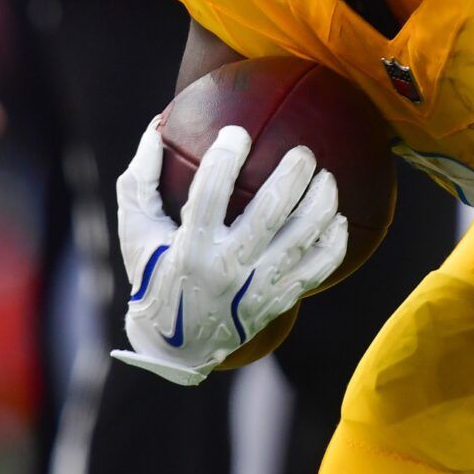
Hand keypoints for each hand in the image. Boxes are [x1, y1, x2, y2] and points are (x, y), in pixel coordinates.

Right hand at [112, 120, 345, 386]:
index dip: (225, 159)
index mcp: (190, 249)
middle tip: (304, 152)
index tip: (237, 132)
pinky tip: (339, 220)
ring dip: (321, 204)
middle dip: (292, 176)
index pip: (209, 195)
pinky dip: (333, 244)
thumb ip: (141, 179)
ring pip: (302, 240)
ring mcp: (257, 288)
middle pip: (270, 213)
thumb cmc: (152, 274)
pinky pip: (316, 270)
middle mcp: (227, 269)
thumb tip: (157, 126)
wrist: (176, 347)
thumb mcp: (135, 230)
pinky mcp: (277, 301)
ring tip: (327, 178)